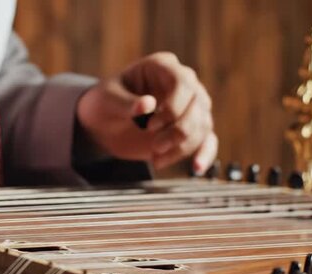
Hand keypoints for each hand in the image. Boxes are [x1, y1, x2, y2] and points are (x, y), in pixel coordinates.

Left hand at [76, 52, 217, 172]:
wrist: (103, 126)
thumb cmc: (104, 104)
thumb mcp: (107, 100)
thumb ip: (126, 103)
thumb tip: (147, 104)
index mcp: (162, 66)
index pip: (183, 82)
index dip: (172, 106)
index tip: (150, 126)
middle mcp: (183, 83)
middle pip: (198, 106)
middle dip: (178, 131)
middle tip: (154, 146)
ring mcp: (190, 107)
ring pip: (202, 126)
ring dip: (183, 146)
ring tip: (156, 157)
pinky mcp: (190, 129)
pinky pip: (208, 140)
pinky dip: (204, 154)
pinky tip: (196, 168)